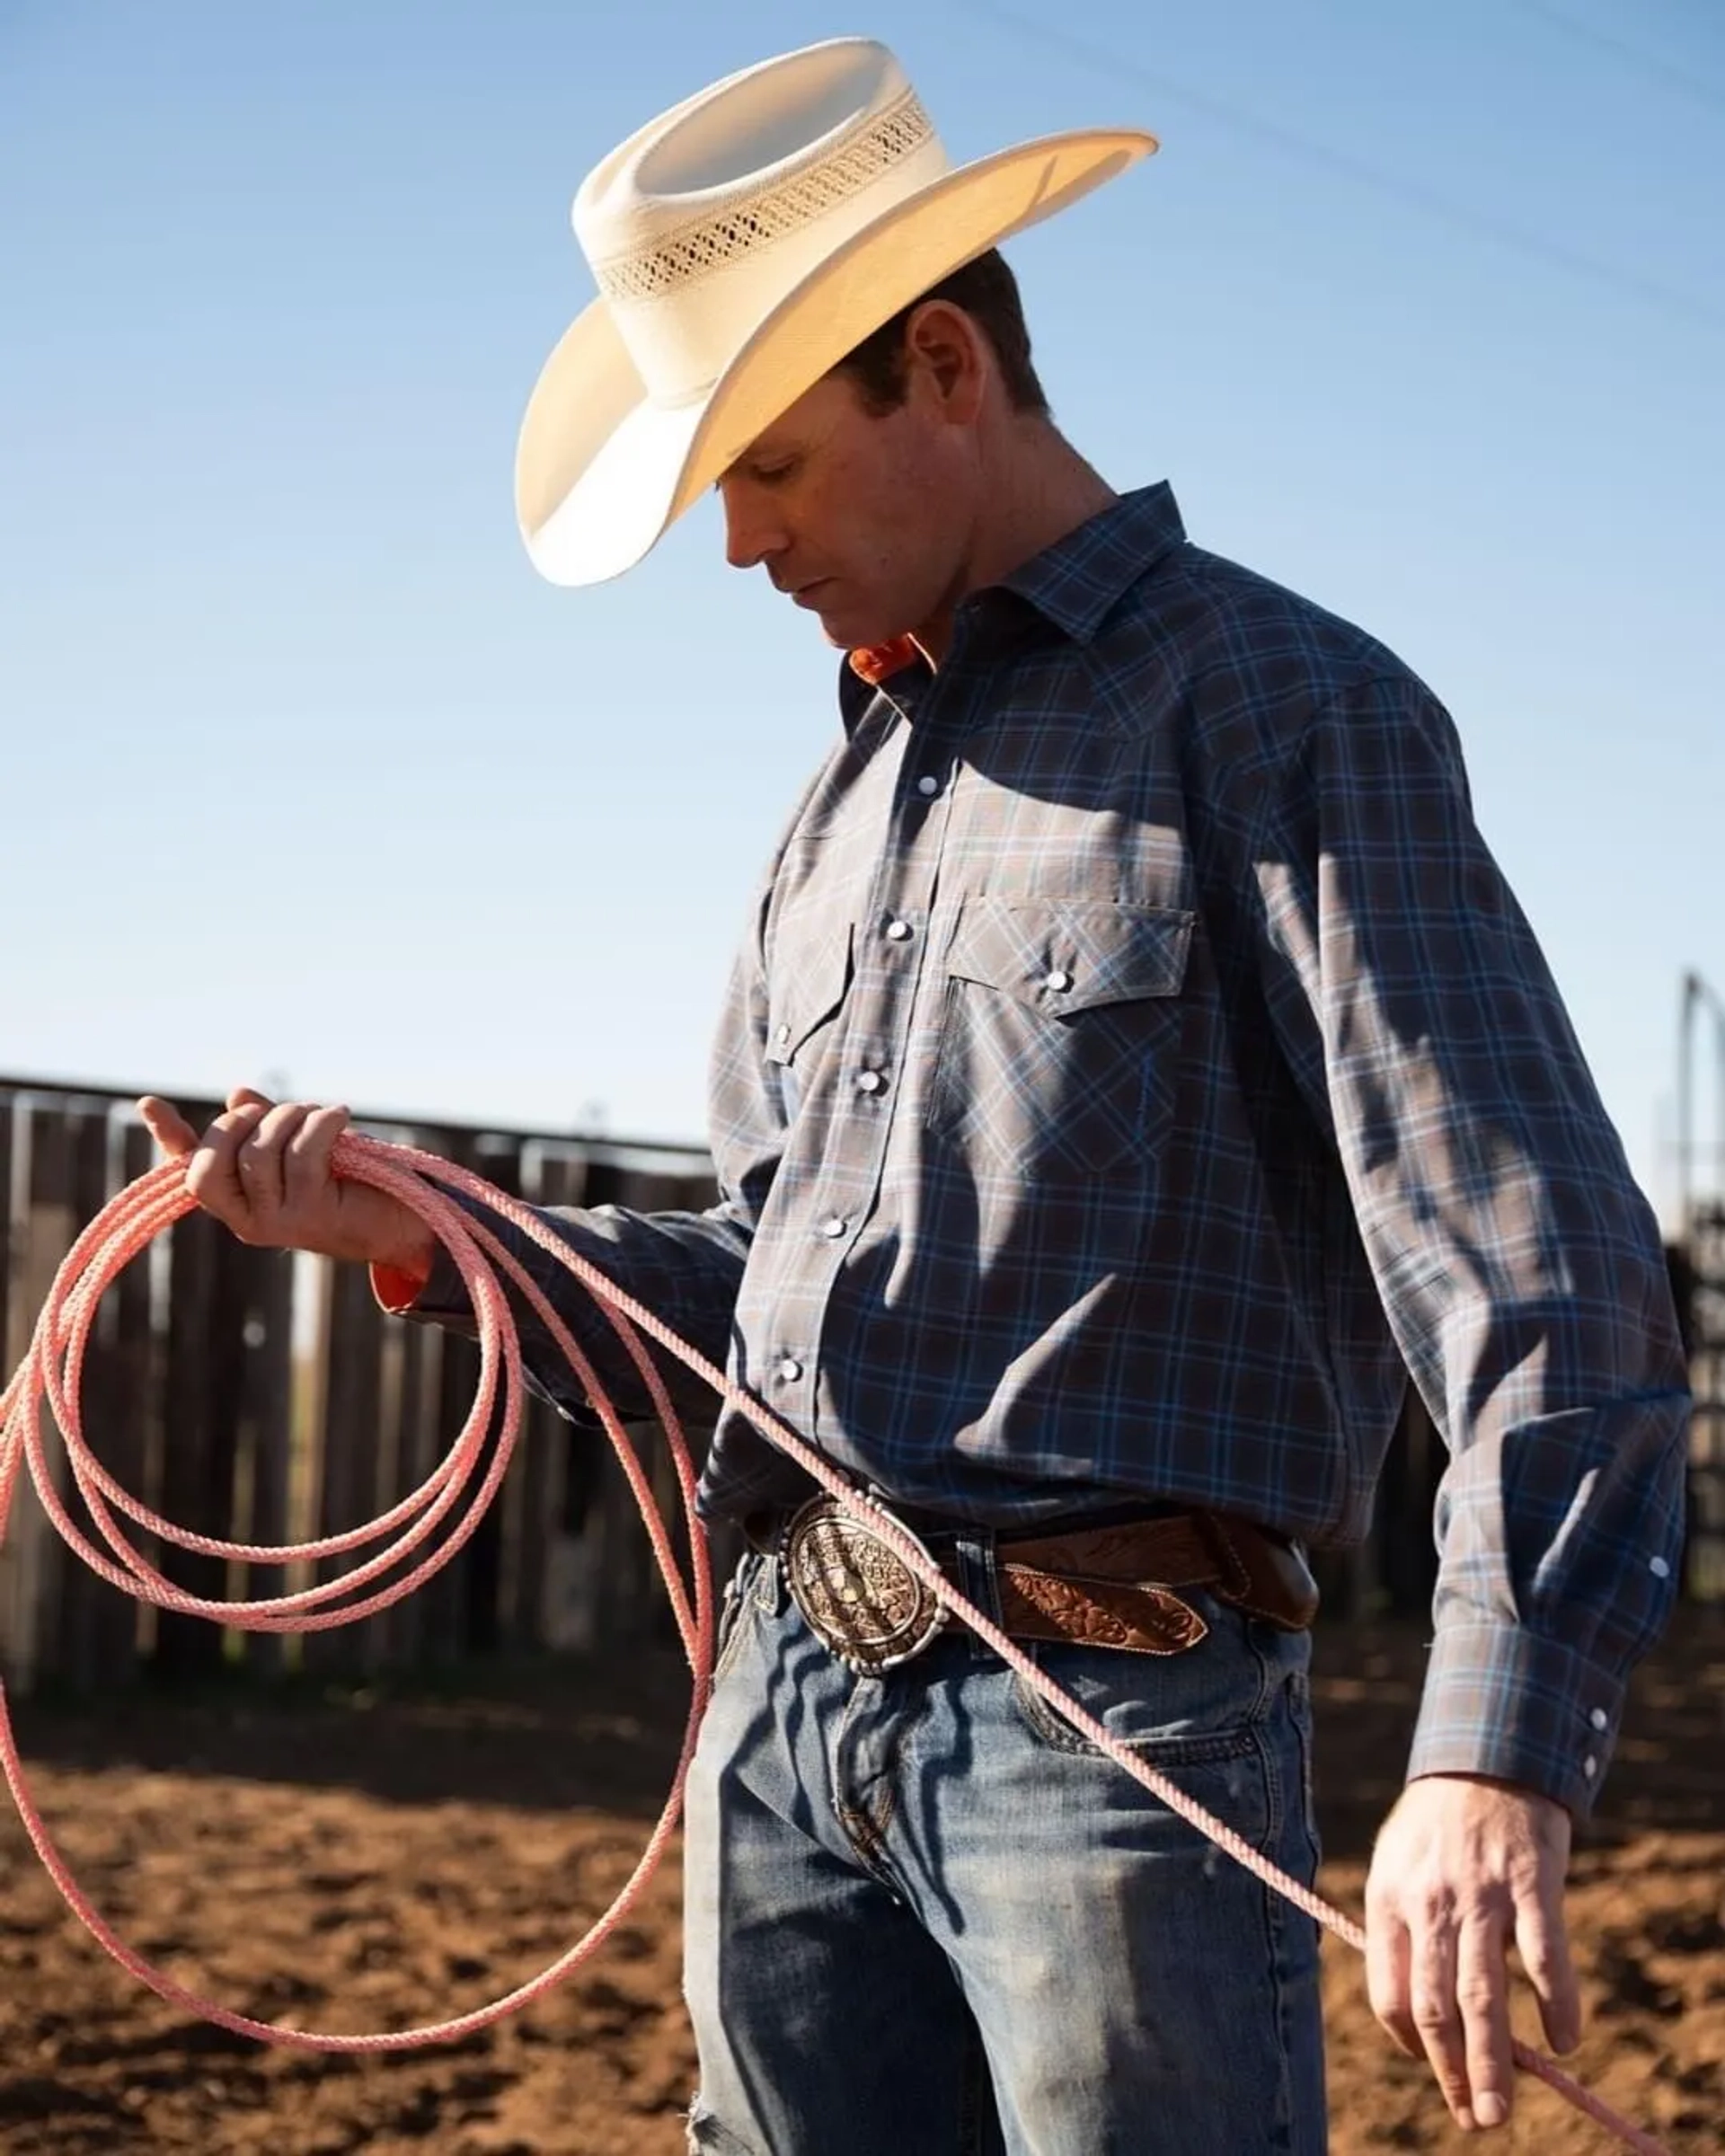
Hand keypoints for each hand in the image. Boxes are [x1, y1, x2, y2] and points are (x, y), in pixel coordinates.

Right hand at [137, 1088, 435, 1275]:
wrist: (403, 1222)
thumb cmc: (352, 1181)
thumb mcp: (304, 1146)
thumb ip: (268, 1124)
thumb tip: (238, 1093)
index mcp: (240, 1202)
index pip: (191, 1170)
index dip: (169, 1137)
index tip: (147, 1102)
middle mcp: (247, 1220)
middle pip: (210, 1163)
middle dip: (241, 1122)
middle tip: (281, 1111)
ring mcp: (275, 1222)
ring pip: (259, 1152)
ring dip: (292, 1117)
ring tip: (323, 1115)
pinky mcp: (310, 1215)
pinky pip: (302, 1153)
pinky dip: (322, 1124)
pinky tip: (341, 1117)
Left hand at [1365, 1772, 1579, 2131]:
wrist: (1486, 1755)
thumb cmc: (1437, 1821)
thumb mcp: (1396, 1863)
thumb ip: (1402, 1929)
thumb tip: (1414, 2013)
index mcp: (1389, 1898)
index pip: (1391, 1993)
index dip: (1412, 2042)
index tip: (1435, 2067)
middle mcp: (1431, 1902)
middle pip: (1436, 2007)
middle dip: (1452, 2074)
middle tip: (1474, 2120)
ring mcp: (1482, 1895)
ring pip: (1484, 1997)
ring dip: (1494, 2063)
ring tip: (1500, 2111)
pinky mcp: (1532, 1885)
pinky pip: (1544, 1957)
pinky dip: (1558, 2005)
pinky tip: (1565, 2040)